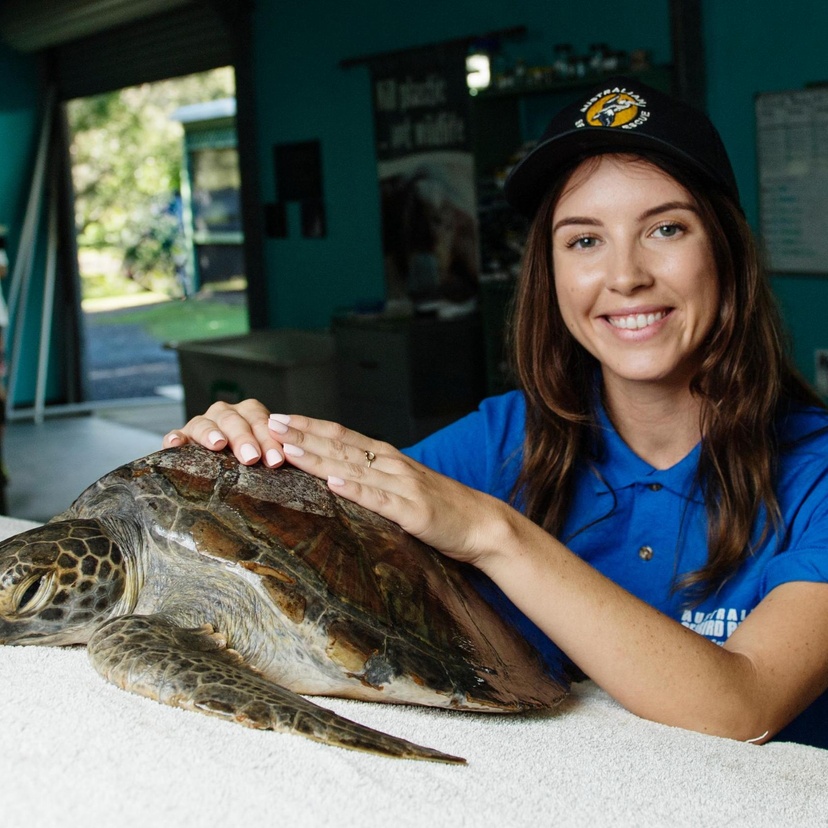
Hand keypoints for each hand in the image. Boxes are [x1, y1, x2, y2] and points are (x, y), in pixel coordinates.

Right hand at [163, 399, 287, 466]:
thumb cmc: (253, 465)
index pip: (260, 419)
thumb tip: (303, 469)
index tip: (276, 460)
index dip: (268, 438)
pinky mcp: (181, 439)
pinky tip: (175, 444)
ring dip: (211, 432)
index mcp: (249, 415)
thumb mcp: (268, 458)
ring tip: (218, 444)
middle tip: (252, 458)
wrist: (221, 471)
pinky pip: (175, 435)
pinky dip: (175, 438)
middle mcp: (225, 416)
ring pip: (204, 423)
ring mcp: (201, 426)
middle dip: (244, 438)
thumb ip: (279, 458)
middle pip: (233, 420)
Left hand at [264, 413, 509, 567]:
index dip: (310, 426)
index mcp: (387, 458)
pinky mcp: (413, 511)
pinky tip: (333, 483)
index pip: (342, 436)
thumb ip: (374, 477)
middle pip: (340, 447)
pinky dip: (356, 490)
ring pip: (353, 468)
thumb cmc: (442, 506)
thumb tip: (337, 473)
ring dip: (319, 457)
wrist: (483, 524)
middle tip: (271, 423)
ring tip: (289, 449)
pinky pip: (380, 500)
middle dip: (303, 435)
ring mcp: (403, 486)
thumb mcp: (404, 485)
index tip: (280, 418)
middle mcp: (392, 465)